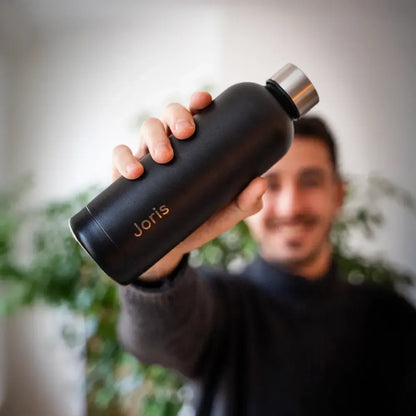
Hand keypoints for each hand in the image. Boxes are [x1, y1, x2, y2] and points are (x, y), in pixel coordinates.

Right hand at [111, 92, 266, 279]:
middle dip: (176, 116)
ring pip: (146, 128)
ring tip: (164, 157)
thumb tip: (261, 183)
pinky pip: (119, 155)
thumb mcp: (226, 214)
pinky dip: (124, 158)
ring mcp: (148, 158)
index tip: (203, 100)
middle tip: (186, 134)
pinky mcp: (125, 174)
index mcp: (195, 148)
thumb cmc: (201, 222)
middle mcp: (171, 146)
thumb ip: (246, 202)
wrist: (173, 248)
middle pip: (169, 115)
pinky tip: (135, 173)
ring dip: (154, 137)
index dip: (197, 102)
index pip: (195, 115)